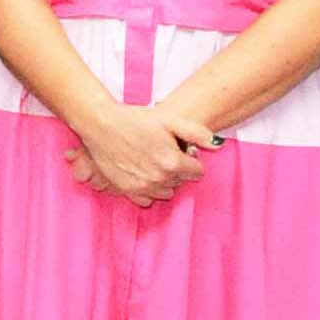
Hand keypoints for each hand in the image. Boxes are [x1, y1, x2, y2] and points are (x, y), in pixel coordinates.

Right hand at [65, 101, 200, 206]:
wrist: (101, 124)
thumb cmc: (135, 119)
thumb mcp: (170, 120)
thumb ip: (197, 133)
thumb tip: (217, 145)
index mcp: (173, 163)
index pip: (197, 172)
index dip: (190, 159)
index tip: (180, 150)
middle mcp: (159, 179)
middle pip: (181, 182)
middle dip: (178, 170)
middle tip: (164, 153)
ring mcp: (142, 187)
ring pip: (166, 192)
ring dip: (164, 180)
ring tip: (153, 162)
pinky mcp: (127, 190)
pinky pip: (147, 199)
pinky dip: (149, 190)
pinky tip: (143, 174)